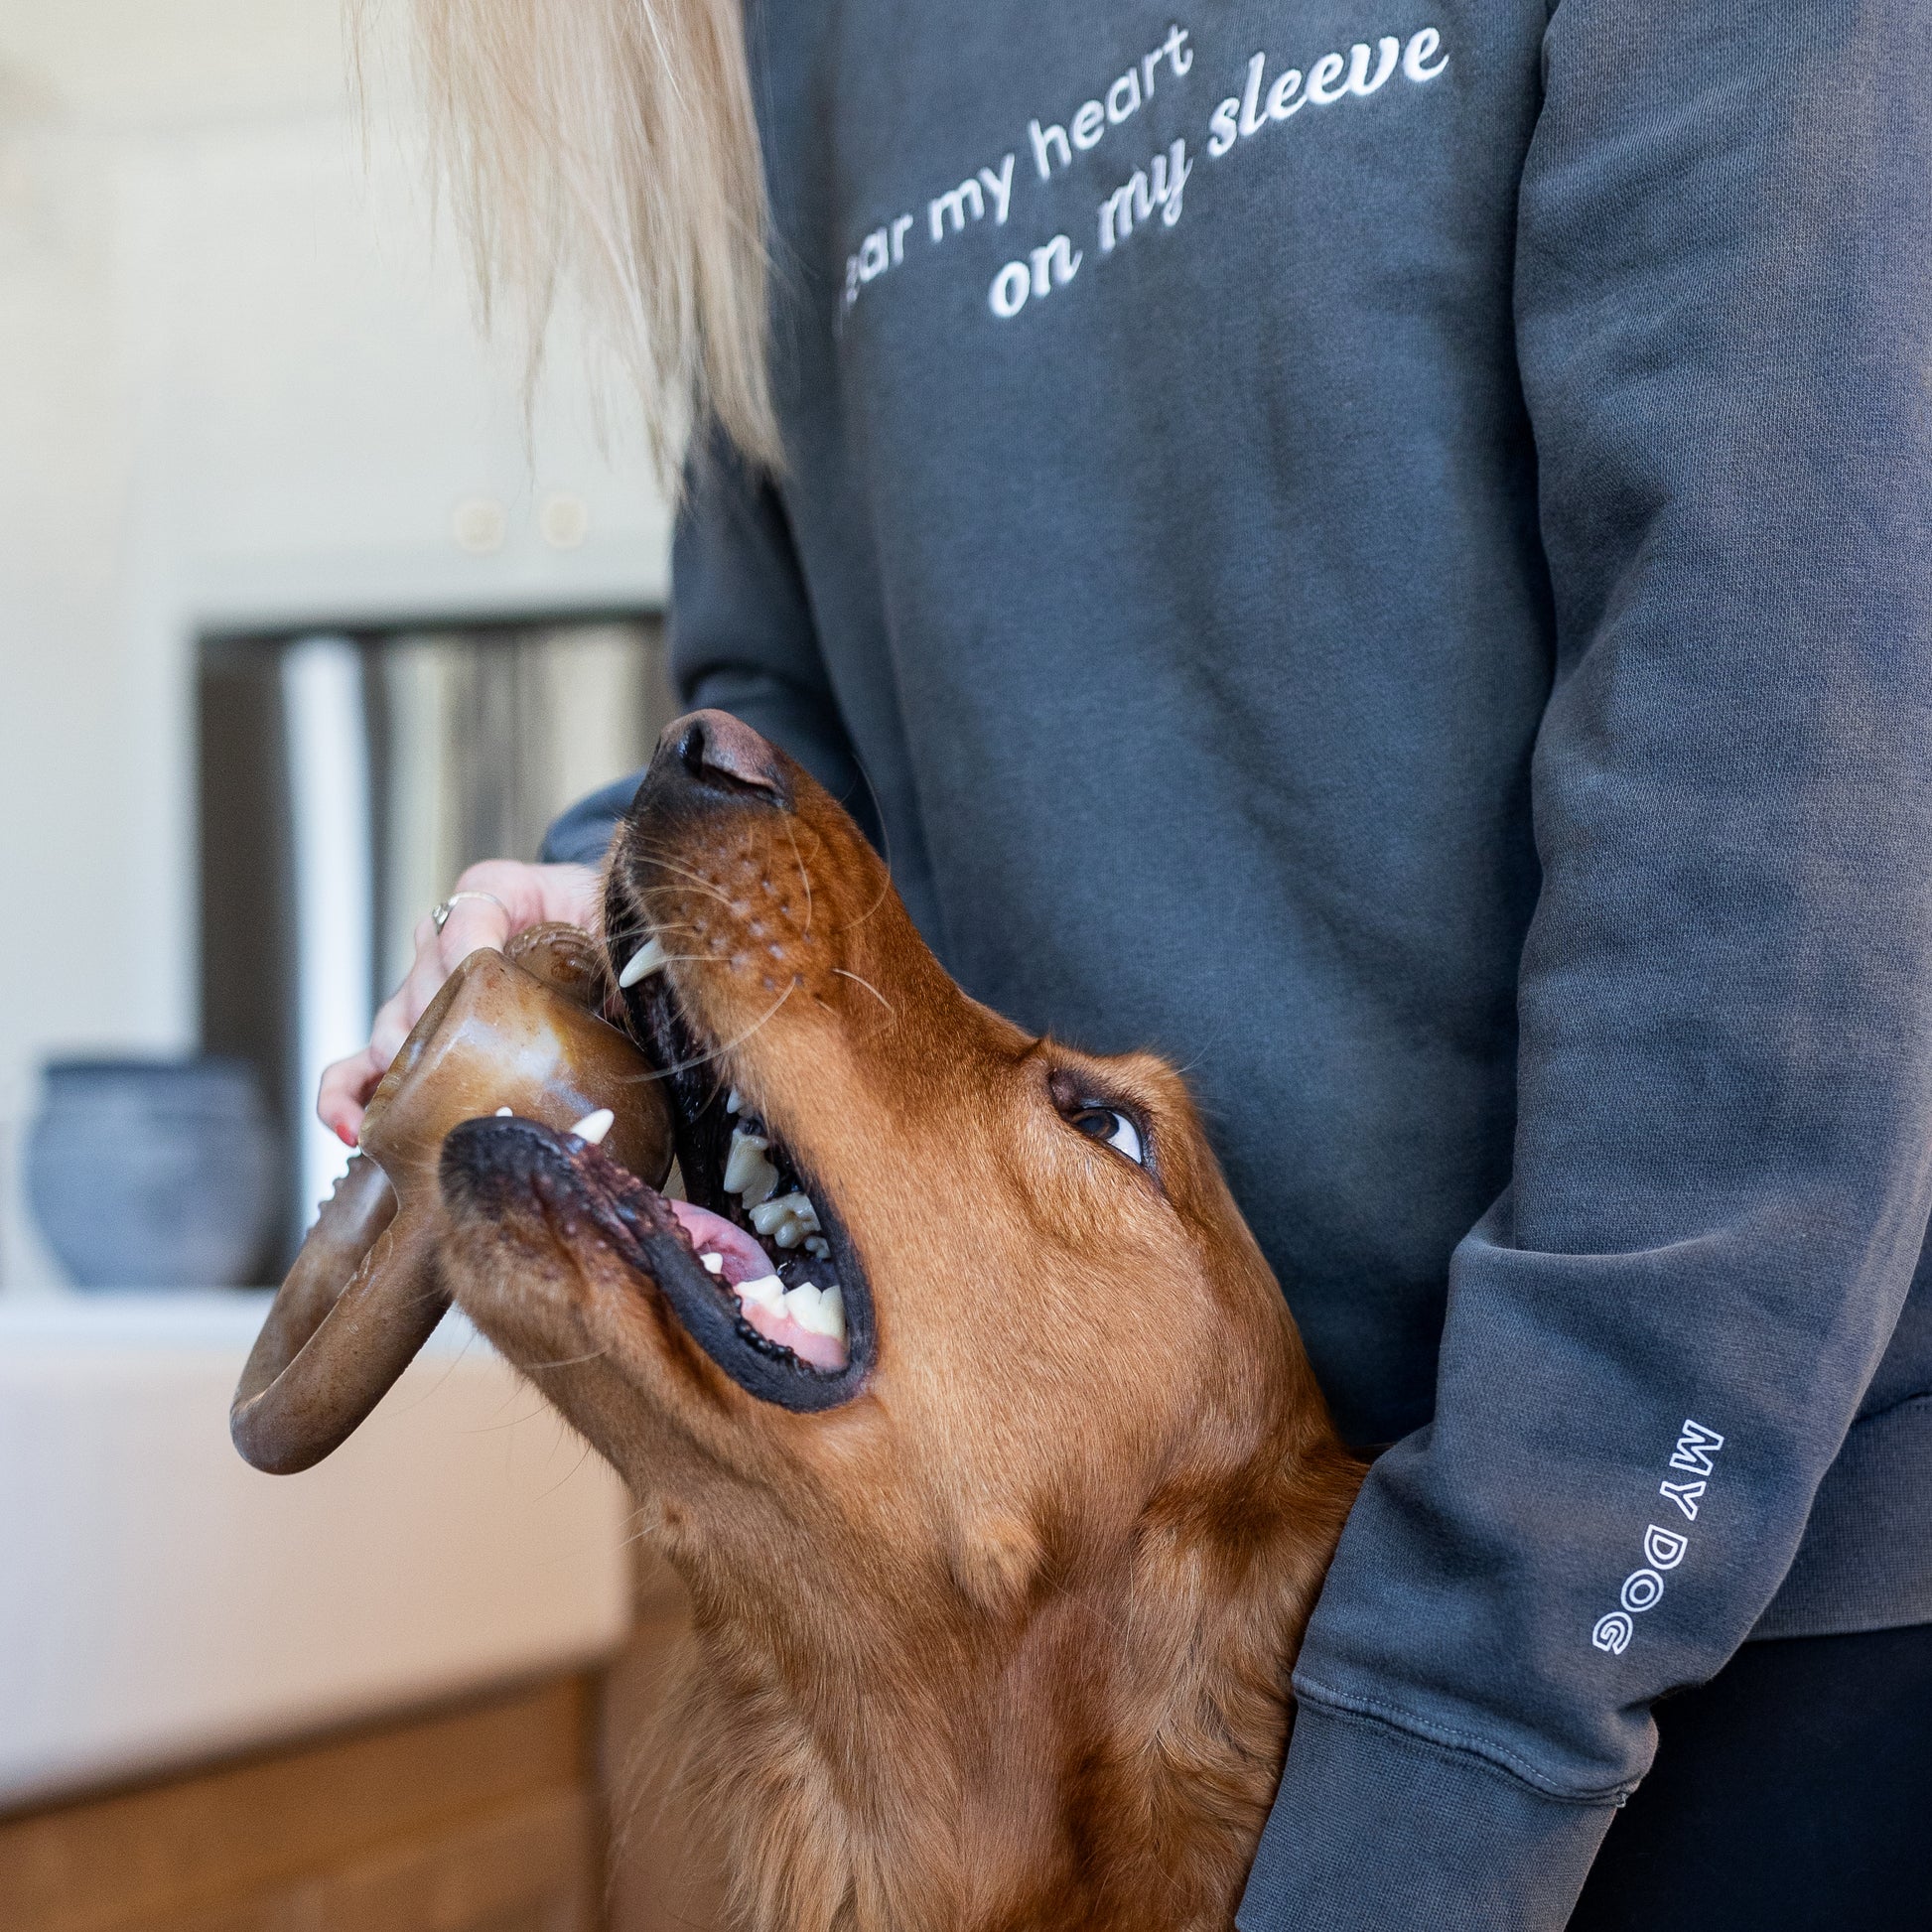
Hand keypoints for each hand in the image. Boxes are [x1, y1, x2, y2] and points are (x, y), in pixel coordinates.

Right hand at [318, 860, 601, 1145]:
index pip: (470, 911)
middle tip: (468, 1051)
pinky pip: (360, 1061)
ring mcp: (425, 986)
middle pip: (424, 976)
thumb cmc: (603, 926)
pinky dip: (349, 1092)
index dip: (469, 948)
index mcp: (501, 891)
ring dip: (401, 1063)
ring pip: (393, 1023)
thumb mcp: (617, 924)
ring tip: (413, 1101)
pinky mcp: (414, 1032)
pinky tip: (354, 1126)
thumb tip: (624, 1002)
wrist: (596, 937)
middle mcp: (450, 933)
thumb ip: (624, 950)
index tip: (485, 969)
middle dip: (440, 1018)